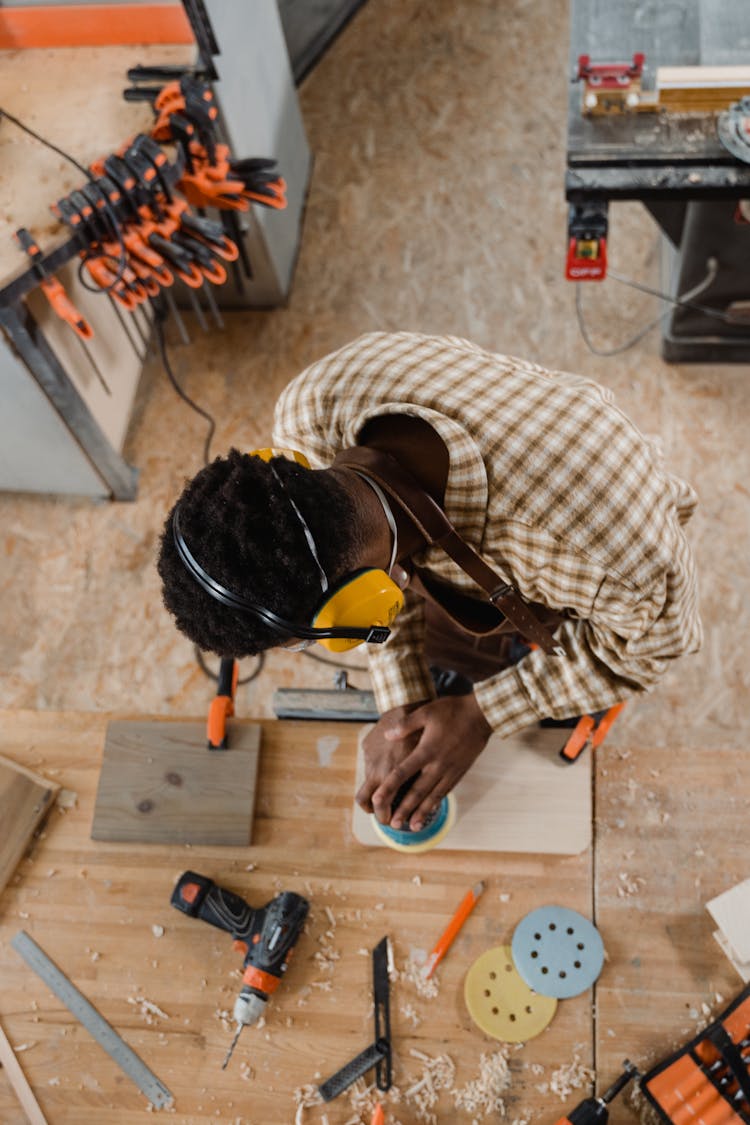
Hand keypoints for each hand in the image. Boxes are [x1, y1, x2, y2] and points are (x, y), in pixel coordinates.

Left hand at [356, 694, 491, 831]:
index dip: (389, 787)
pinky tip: (430, 811)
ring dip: (422, 812)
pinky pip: (446, 791)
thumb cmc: (452, 711)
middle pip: (418, 791)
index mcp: (427, 750)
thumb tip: (387, 735)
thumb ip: (406, 725)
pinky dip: (436, 803)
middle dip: (405, 809)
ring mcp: (451, 770)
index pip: (403, 772)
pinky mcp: (460, 771)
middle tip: (393, 824)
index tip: (377, 800)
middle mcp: (439, 764)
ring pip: (434, 796)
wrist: (482, 715)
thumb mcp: (426, 712)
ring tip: (412, 827)